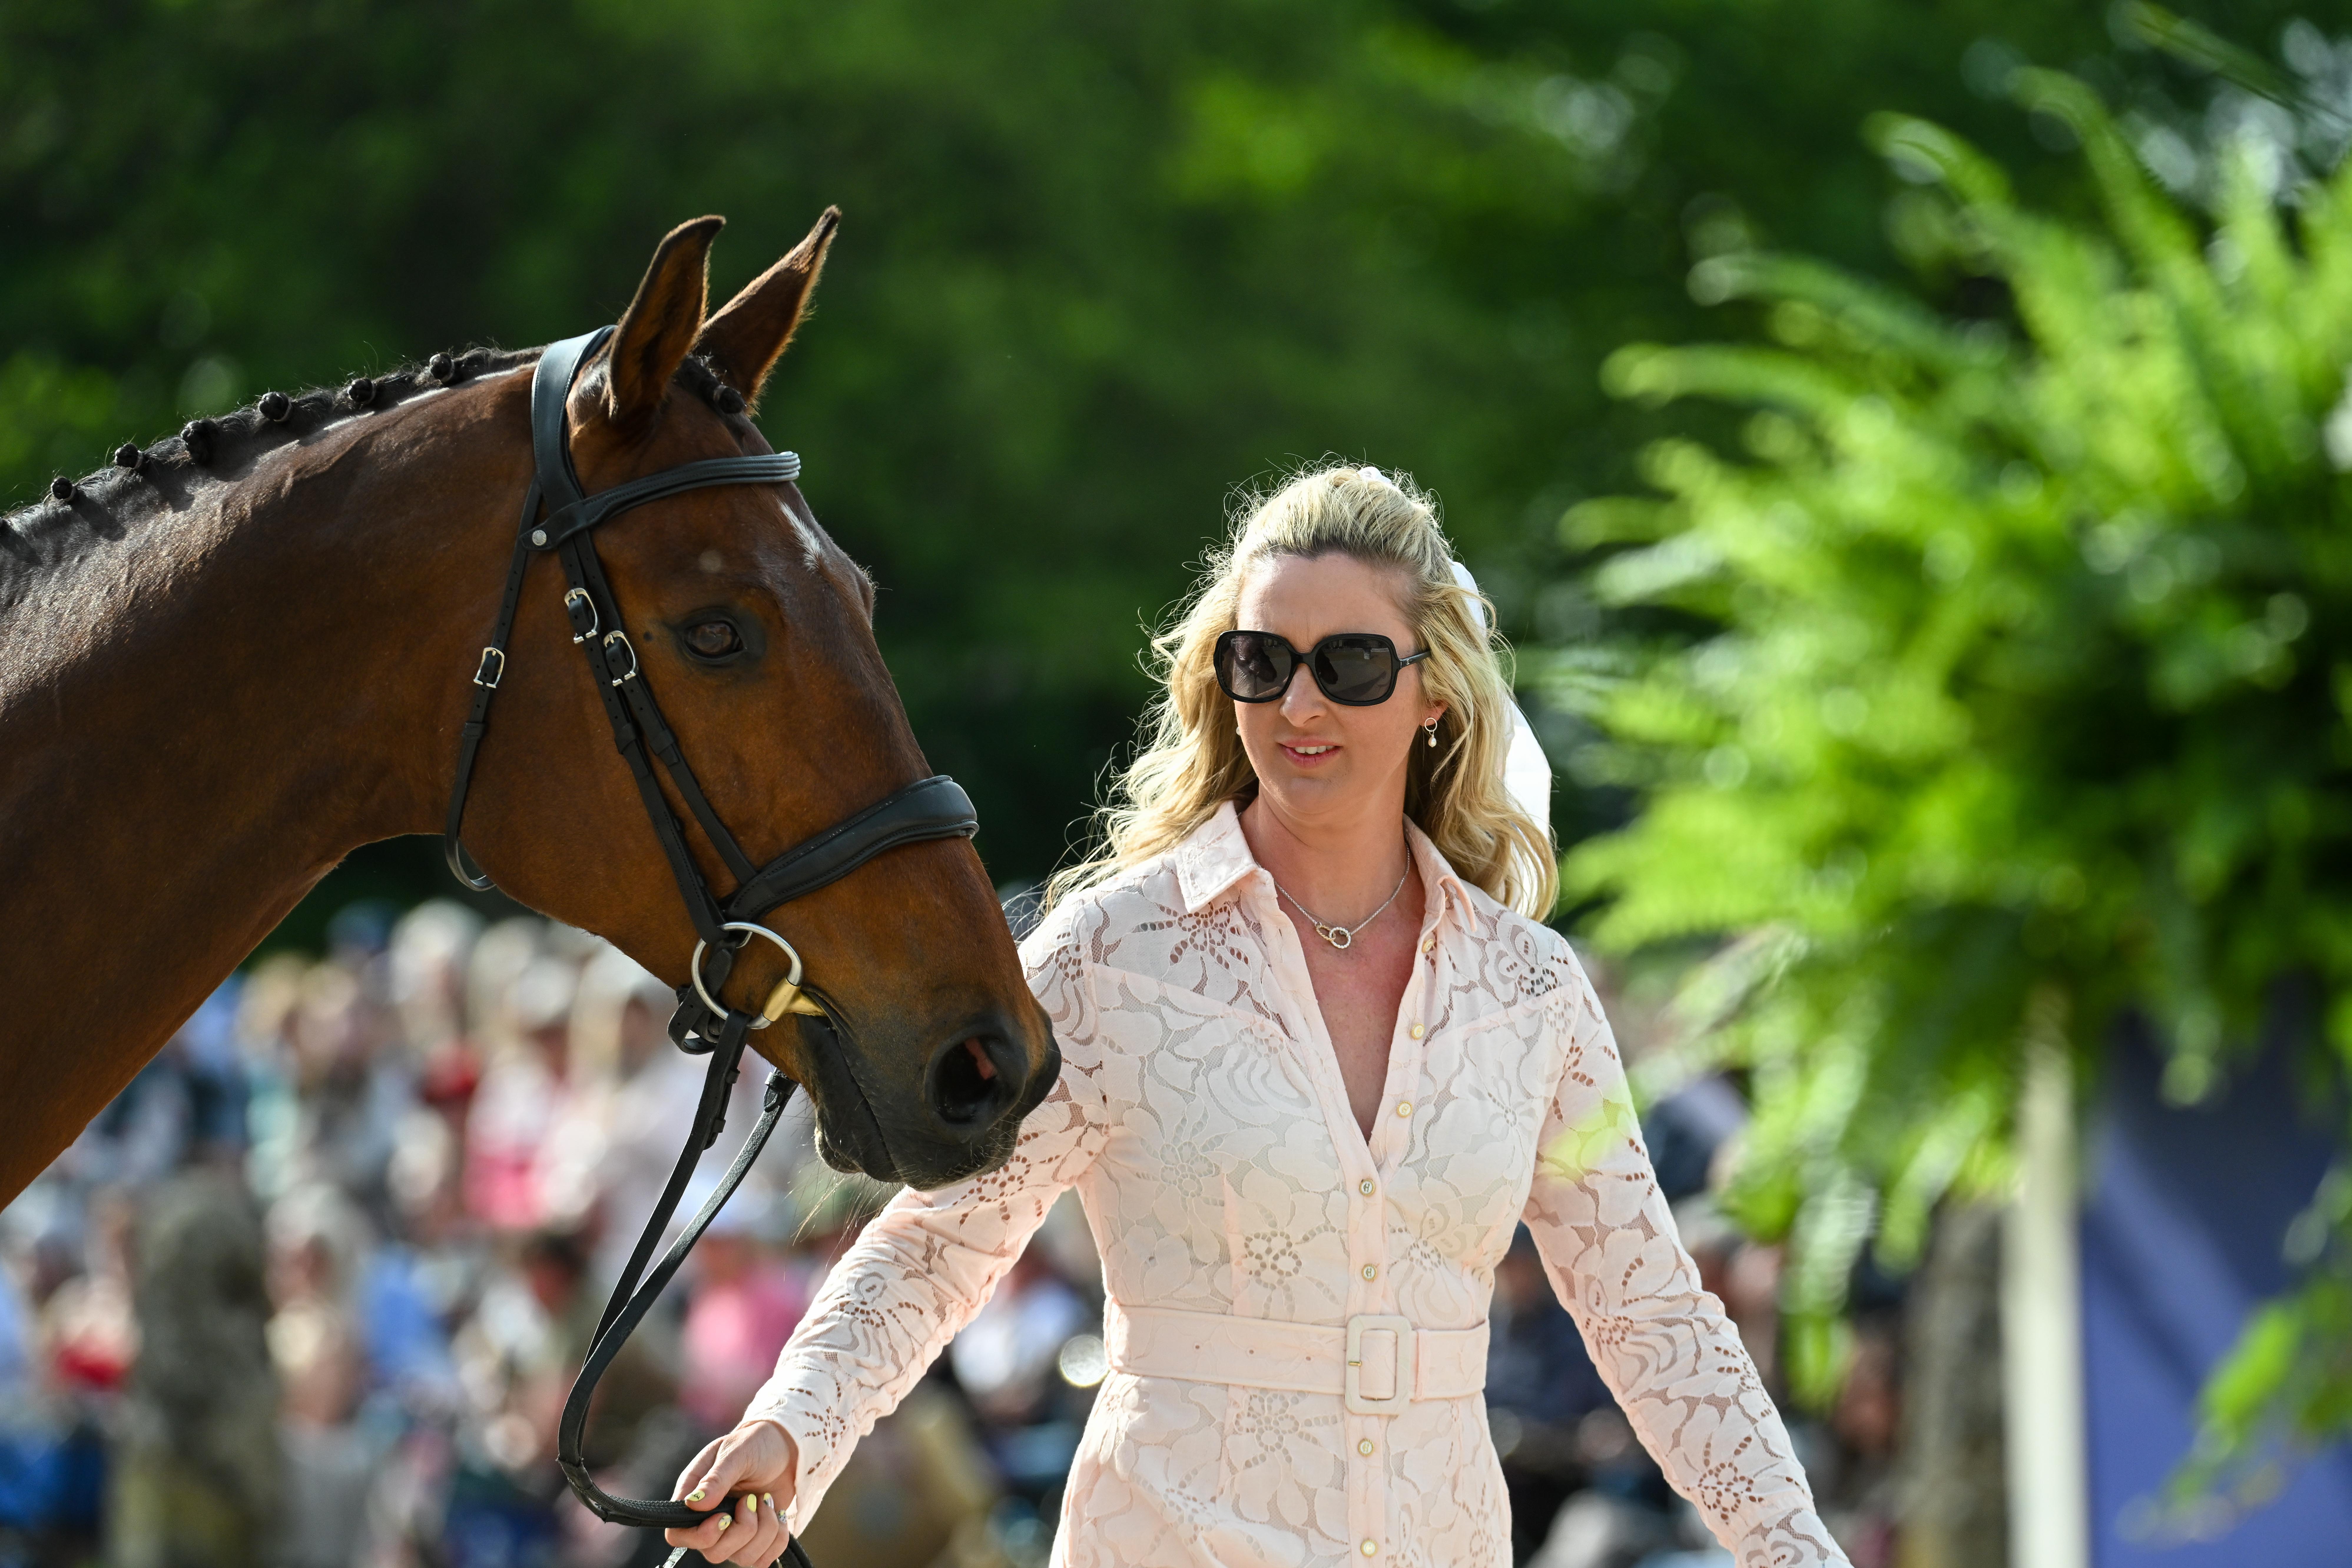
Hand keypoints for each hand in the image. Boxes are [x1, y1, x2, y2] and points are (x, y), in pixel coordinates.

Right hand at [664, 1419, 798, 1564]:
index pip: (677, 1535)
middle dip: (742, 1530)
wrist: (786, 1448)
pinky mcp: (756, 1540)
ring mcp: (733, 1534)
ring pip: (741, 1558)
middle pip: (713, 1553)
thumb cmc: (755, 1445)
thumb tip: (694, 1504)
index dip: (700, 1535)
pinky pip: (763, 1560)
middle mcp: (709, 1521)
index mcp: (694, 1498)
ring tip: (766, 1501)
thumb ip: (716, 1479)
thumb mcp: (736, 1453)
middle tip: (752, 1500)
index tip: (724, 1516)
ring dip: (764, 1531)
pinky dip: (777, 1540)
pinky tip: (778, 1514)